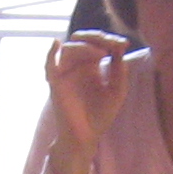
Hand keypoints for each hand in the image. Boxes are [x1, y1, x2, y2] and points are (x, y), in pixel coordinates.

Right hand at [42, 32, 131, 173]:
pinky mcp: (56, 83)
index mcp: (92, 66)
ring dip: (85, 47)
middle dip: (97, 38)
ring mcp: (66, 73)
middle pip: (83, 40)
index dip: (110, 40)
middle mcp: (77, 66)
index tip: (123, 44)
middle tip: (111, 44)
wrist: (86, 136)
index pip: (98, 44)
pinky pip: (49, 64)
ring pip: (70, 49)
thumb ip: (119, 69)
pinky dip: (51, 53)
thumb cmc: (101, 115)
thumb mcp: (117, 90)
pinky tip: (56, 44)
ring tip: (101, 53)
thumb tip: (119, 46)